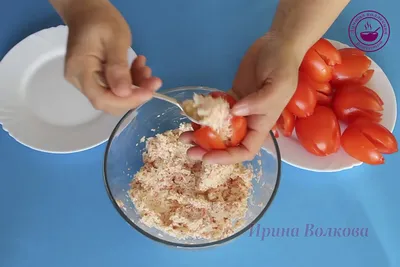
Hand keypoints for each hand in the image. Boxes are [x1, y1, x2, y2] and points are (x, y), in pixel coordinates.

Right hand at [63, 0, 160, 114]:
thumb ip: (118, 67)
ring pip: (115, 95)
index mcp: (81, 71)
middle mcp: (80, 81)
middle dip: (135, 95)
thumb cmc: (100, 20)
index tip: (149, 92)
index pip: (103, 99)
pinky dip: (130, 81)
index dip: (127, 101)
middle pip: (109, 101)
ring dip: (136, 87)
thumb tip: (124, 93)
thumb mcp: (115, 40)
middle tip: (153, 81)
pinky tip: (139, 67)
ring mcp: (87, 81)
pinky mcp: (95, 78)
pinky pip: (115, 87)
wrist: (88, 10)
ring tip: (146, 69)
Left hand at [181, 33, 302, 163]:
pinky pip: (214, 110)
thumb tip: (234, 112)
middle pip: (227, 144)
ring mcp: (238, 109)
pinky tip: (189, 115)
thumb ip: (258, 102)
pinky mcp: (230, 96)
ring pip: (217, 129)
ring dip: (200, 135)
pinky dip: (202, 115)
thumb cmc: (283, 66)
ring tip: (183, 135)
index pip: (245, 150)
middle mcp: (248, 121)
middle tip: (189, 149)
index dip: (227, 158)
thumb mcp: (278, 85)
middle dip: (208, 150)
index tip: (207, 158)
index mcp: (261, 125)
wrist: (277, 44)